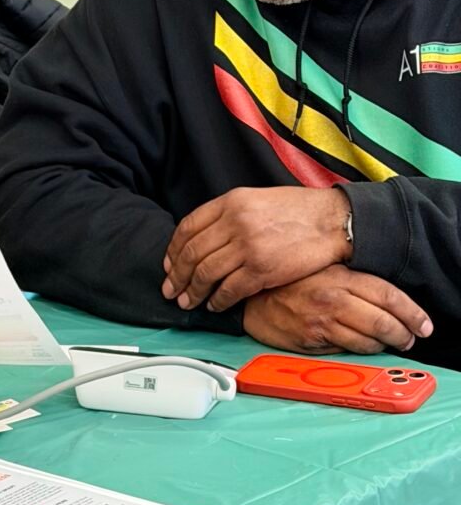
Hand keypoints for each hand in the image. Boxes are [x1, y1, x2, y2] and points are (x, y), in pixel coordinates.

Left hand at [163, 186, 352, 311]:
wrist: (335, 221)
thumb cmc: (299, 212)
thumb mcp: (258, 199)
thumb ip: (229, 215)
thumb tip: (203, 238)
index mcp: (232, 202)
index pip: (188, 228)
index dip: (173, 250)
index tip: (169, 265)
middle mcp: (235, 222)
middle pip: (192, 253)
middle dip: (176, 276)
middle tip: (170, 290)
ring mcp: (248, 246)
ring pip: (206, 273)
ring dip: (193, 292)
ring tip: (188, 302)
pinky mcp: (262, 269)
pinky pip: (229, 290)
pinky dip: (218, 301)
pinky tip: (214, 305)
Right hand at [242, 265, 433, 354]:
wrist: (250, 297)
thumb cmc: (287, 283)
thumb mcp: (324, 270)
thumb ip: (354, 283)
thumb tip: (385, 303)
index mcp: (340, 278)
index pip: (389, 297)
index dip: (412, 314)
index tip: (424, 325)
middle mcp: (333, 300)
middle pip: (382, 322)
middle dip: (402, 334)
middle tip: (409, 338)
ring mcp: (321, 324)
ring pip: (366, 342)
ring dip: (382, 346)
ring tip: (388, 344)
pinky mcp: (310, 342)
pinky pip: (343, 351)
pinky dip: (356, 351)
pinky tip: (360, 346)